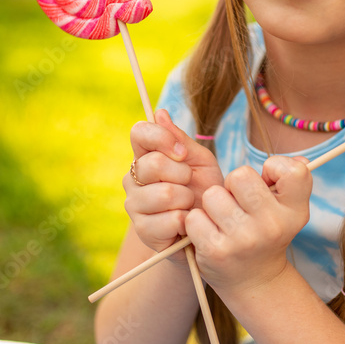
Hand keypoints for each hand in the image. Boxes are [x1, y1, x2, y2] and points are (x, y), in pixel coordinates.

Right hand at [123, 108, 223, 254]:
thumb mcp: (200, 161)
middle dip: (183, 174)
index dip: (162, 139)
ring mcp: (134, 205)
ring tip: (188, 205)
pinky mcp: (143, 230)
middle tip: (189, 185)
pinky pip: (172, 218)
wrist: (211, 228)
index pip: (139, 132)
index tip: (182, 153)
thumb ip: (180, 140)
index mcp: (144, 156)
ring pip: (164, 193)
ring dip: (187, 200)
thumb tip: (160, 113)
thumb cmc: (203, 190)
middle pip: (153, 164)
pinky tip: (186, 224)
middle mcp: (133, 178)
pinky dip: (187, 221)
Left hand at [184, 156, 311, 296]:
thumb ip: (291, 179)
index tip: (268, 182)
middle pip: (241, 175)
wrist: (254, 281)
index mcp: (295, 212)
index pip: (294, 170)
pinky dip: (198, 222)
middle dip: (234, 184)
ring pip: (213, 194)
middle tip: (238, 201)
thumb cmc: (268, 232)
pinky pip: (194, 217)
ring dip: (213, 203)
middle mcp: (272, 226)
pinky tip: (211, 233)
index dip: (275, 167)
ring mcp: (244, 240)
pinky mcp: (216, 251)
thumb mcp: (289, 209)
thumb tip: (297, 158)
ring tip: (224, 218)